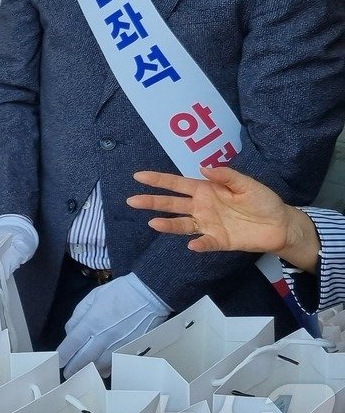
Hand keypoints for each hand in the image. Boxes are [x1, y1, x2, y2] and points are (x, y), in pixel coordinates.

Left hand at [58, 273, 169, 376]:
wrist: (148, 296)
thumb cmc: (118, 292)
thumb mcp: (93, 297)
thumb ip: (79, 315)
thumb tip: (71, 332)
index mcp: (92, 322)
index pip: (73, 343)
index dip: (64, 354)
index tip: (58, 361)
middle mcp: (104, 337)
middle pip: (84, 358)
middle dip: (73, 368)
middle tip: (66, 374)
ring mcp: (118, 345)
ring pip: (100, 365)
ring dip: (88, 370)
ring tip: (81, 373)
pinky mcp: (130, 350)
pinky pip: (115, 364)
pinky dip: (106, 369)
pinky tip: (100, 370)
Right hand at [129, 165, 295, 256]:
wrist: (280, 224)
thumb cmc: (263, 200)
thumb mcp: (246, 183)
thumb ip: (225, 175)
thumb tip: (202, 167)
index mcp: (205, 190)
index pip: (176, 184)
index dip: (158, 180)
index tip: (138, 176)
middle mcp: (201, 207)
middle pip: (172, 204)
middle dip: (152, 201)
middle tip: (132, 201)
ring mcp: (208, 224)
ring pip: (182, 224)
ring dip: (168, 224)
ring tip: (152, 223)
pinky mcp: (219, 240)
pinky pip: (205, 242)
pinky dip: (199, 244)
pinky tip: (192, 245)